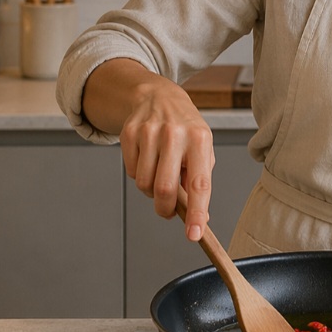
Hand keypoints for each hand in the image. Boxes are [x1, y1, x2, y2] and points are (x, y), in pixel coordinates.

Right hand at [119, 78, 215, 241]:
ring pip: (145, 184)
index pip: (199, 184)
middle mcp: (175, 134)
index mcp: (200, 139)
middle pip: (164, 189)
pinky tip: (149, 160)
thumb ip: (200, 181)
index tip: (194, 234)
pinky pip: (131, 173)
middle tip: (169, 211)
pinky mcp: (129, 133)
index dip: (197, 212)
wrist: (159, 97)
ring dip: (152, 191)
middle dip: (165, 208)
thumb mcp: (202, 149)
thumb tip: (200, 218)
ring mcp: (149, 132)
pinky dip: (140, 175)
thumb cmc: (186, 129)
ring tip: (161, 174)